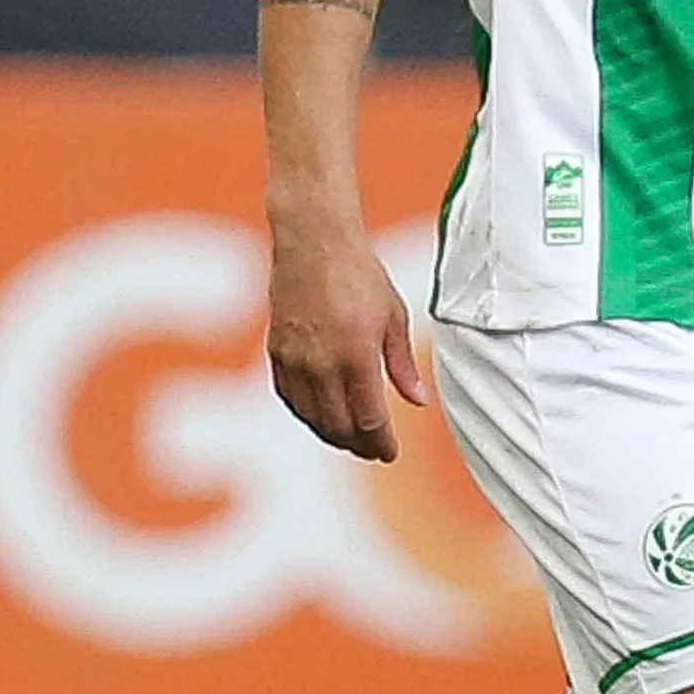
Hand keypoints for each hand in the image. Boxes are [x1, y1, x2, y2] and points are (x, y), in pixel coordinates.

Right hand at [266, 220, 431, 460]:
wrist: (314, 241)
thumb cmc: (359, 273)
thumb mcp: (393, 316)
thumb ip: (401, 364)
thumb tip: (417, 401)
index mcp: (356, 355)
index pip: (368, 418)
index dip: (380, 442)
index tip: (390, 453)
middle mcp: (321, 363)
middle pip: (338, 425)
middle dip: (358, 444)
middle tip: (373, 450)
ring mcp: (294, 359)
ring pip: (310, 416)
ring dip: (331, 434)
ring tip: (350, 439)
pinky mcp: (276, 351)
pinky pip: (289, 397)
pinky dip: (306, 413)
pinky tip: (320, 415)